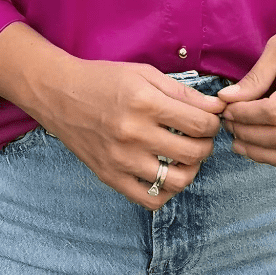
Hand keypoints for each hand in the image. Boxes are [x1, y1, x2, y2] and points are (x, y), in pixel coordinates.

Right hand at [0, 24, 224, 210]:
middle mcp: (133, 134)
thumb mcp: (144, 74)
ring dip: (191, 170)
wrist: (59, 94)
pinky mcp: (110, 177)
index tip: (209, 120)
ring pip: (177, 181)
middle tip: (201, 137)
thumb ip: (182, 92)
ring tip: (185, 156)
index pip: (200, 123)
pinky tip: (165, 172)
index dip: (213, 123)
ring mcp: (121, 159)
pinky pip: (150, 199)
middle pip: (194, 153)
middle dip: (206, 145)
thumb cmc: (103, 79)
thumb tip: (216, 108)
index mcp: (144, 103)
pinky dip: (166, 190)